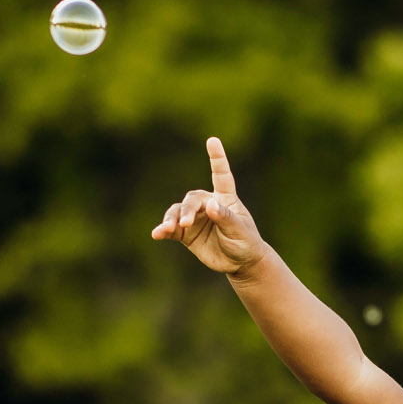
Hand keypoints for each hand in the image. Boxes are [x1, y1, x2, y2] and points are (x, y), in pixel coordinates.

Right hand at [150, 136, 266, 275]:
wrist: (239, 262)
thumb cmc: (245, 242)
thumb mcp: (239, 231)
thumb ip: (225, 217)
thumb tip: (211, 204)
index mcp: (225, 198)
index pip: (221, 175)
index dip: (217, 158)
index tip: (212, 141)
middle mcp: (208, 204)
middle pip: (192, 200)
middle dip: (186, 211)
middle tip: (184, 223)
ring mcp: (195, 218)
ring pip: (178, 211)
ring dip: (171, 219)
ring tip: (167, 229)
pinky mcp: (186, 232)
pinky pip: (171, 228)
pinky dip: (164, 230)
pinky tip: (157, 234)